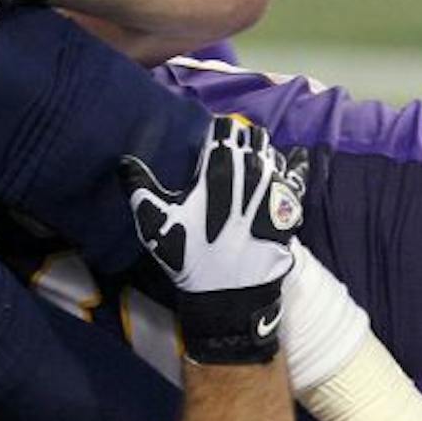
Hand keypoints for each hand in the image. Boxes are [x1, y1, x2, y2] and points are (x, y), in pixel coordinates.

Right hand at [122, 115, 306, 363]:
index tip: (207, 134)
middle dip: (240, 137)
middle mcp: (252, 169)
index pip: (225, 126)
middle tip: (227, 148)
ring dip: (261, 153)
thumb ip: (138, 185)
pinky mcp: (290, 207)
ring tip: (249, 161)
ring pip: (273, 153)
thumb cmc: (190, 253)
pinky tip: (296, 158)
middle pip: (252, 136)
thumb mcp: (154, 220)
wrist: (230, 294)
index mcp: (219, 165)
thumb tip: (123, 161)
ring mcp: (276, 188)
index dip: (216, 127)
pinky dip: (295, 165)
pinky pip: (298, 176)